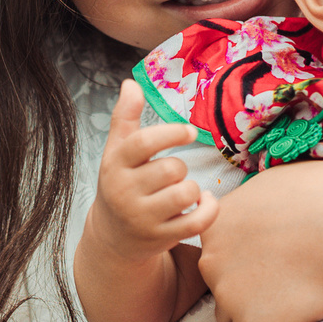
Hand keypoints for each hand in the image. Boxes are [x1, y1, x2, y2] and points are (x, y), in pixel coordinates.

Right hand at [84, 79, 216, 258]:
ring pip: (186, 193)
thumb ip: (124, 116)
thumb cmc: (121, 183)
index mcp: (115, 165)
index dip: (171, 133)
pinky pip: (197, 222)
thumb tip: (131, 84)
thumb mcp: (117, 151)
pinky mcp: (161, 237)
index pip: (142, 143)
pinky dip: (209, 209)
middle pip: (172, 169)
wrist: (113, 237)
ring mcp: (143, 218)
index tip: (189, 131)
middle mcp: (124, 192)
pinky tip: (204, 202)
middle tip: (173, 174)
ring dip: (193, 189)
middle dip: (180, 168)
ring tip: (183, 190)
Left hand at [199, 163, 322, 321]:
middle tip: (287, 280)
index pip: (216, 255)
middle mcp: (212, 260)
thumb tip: (226, 211)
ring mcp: (229, 295)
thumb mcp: (269, 186)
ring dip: (252, 315)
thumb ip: (244, 208)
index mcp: (215, 226)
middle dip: (246, 289)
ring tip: (293, 301)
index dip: (244, 260)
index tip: (274, 258)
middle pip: (219, 287)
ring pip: (228, 318)